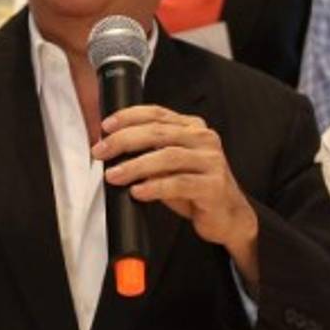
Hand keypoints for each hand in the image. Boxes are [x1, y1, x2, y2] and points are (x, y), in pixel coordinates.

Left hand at [92, 105, 259, 286]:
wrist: (228, 216)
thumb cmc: (196, 188)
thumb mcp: (171, 165)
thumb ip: (149, 152)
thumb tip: (112, 149)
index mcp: (192, 127)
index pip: (157, 113)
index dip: (129, 117)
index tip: (105, 126)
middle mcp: (204, 139)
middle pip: (159, 133)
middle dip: (125, 140)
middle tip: (101, 152)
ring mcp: (211, 162)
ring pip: (167, 157)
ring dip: (135, 165)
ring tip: (114, 175)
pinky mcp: (213, 186)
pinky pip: (179, 184)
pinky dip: (155, 187)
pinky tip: (139, 192)